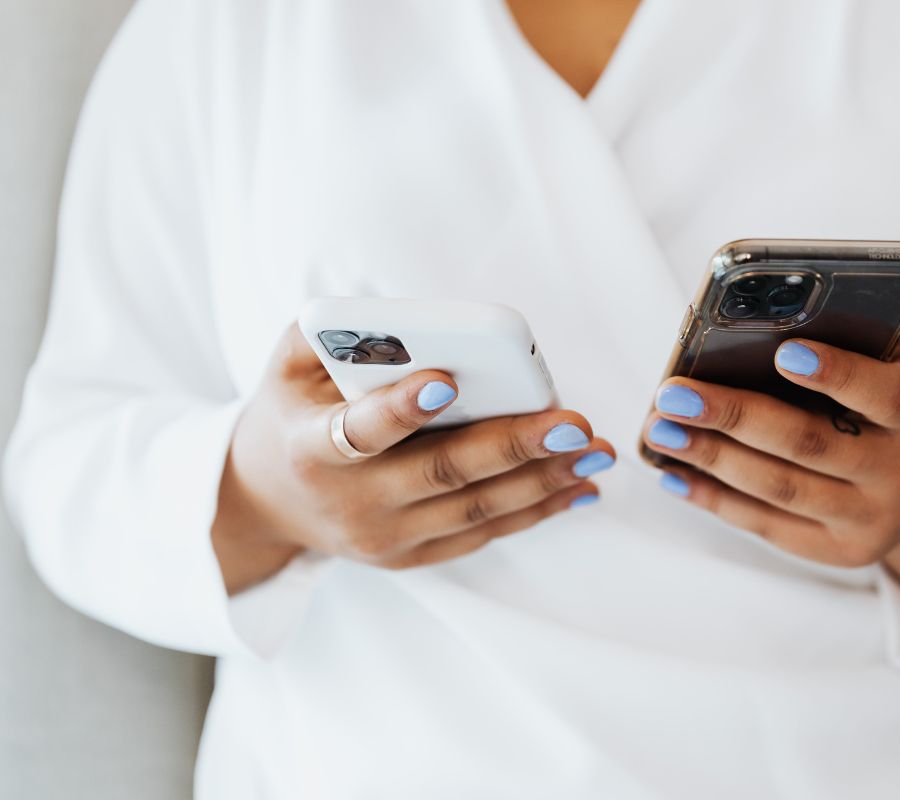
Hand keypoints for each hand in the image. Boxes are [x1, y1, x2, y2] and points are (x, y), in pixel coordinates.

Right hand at [213, 325, 612, 593]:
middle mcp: (352, 502)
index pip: (359, 431)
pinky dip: (537, 509)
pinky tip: (580, 484)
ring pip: (475, 509)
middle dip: (512, 446)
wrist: (266, 503)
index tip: (448, 380)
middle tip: (572, 423)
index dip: (402, 408)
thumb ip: (338, 330)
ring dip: (544, 480)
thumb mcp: (290, 363)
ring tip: (596, 451)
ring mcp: (386, 538)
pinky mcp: (414, 555)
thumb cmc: (291, 414)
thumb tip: (411, 315)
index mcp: (312, 449)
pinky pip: (484, 532)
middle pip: (440, 473)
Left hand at [641, 331, 899, 611]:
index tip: (784, 352)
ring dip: (711, 458)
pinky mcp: (839, 551)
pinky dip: (714, 498)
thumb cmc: (893, 393)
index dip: (836, 375)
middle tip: (674, 394)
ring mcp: (872, 519)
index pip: (884, 395)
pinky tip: (675, 472)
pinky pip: (767, 525)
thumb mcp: (895, 356)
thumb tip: (757, 320)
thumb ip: (849, 336)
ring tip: (660, 429)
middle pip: (810, 444)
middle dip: (734, 416)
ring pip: (780, 488)